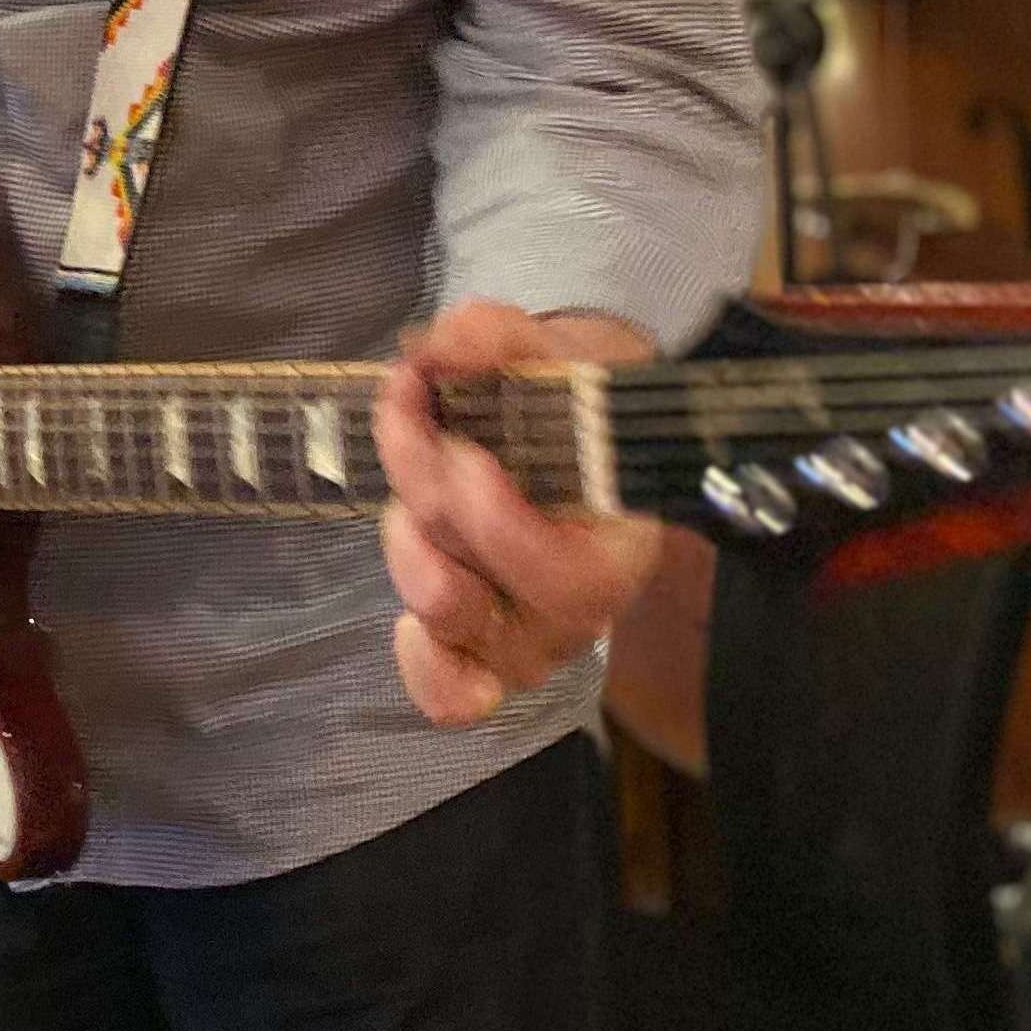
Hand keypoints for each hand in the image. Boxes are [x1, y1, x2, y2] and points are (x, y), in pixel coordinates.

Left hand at [374, 301, 670, 726]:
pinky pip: (451, 692)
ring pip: (451, 632)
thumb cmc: (570, 395)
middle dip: (429, 506)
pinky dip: (422, 661)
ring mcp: (524, 639)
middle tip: (412, 421)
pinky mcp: (480, 652)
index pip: (562, 578)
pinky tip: (410, 603)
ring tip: (410, 482)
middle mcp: (575, 612)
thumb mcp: (545, 348)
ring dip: (410, 552)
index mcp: (620, 544)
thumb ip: (496, 338)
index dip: (494, 526)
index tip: (461, 451)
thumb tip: (443, 345)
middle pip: (483, 603)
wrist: (573, 423)